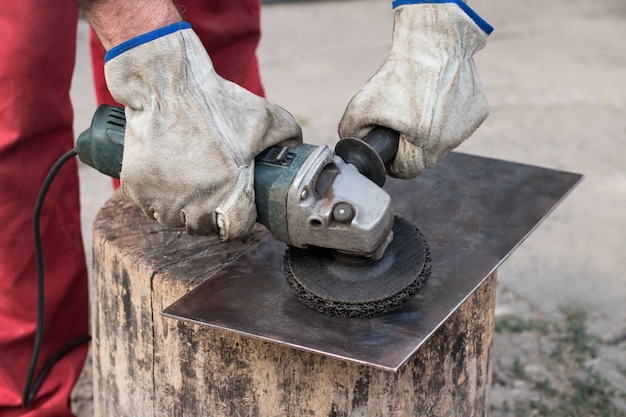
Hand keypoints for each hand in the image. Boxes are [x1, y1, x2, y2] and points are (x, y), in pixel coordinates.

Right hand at [104, 23, 301, 238]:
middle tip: (210, 195)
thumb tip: (296, 150)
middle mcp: (194, 202)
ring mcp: (162, 198)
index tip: (236, 208)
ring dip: (181, 210)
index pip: (236, 229)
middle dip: (210, 215)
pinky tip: (166, 182)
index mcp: (229, 192)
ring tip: (187, 188)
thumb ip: (289, 135)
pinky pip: (148, 206)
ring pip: (174, 220)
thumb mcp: (264, 116)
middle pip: (203, 228)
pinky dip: (156, 199)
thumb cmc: (216, 102)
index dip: (239, 219)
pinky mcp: (136, 188)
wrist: (165, 86)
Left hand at [339, 1, 492, 178]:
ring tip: (417, 107)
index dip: (392, 161)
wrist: (433, 42)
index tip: (387, 146)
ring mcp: (468, 127)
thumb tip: (356, 147)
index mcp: (426, 146)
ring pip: (443, 141)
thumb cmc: (399, 75)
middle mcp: (451, 141)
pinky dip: (446, 115)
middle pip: (425, 157)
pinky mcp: (479, 112)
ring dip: (429, 132)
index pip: (406, 170)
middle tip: (400, 123)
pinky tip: (436, 98)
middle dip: (410, 145)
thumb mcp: (362, 106)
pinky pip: (458, 123)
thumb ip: (352, 133)